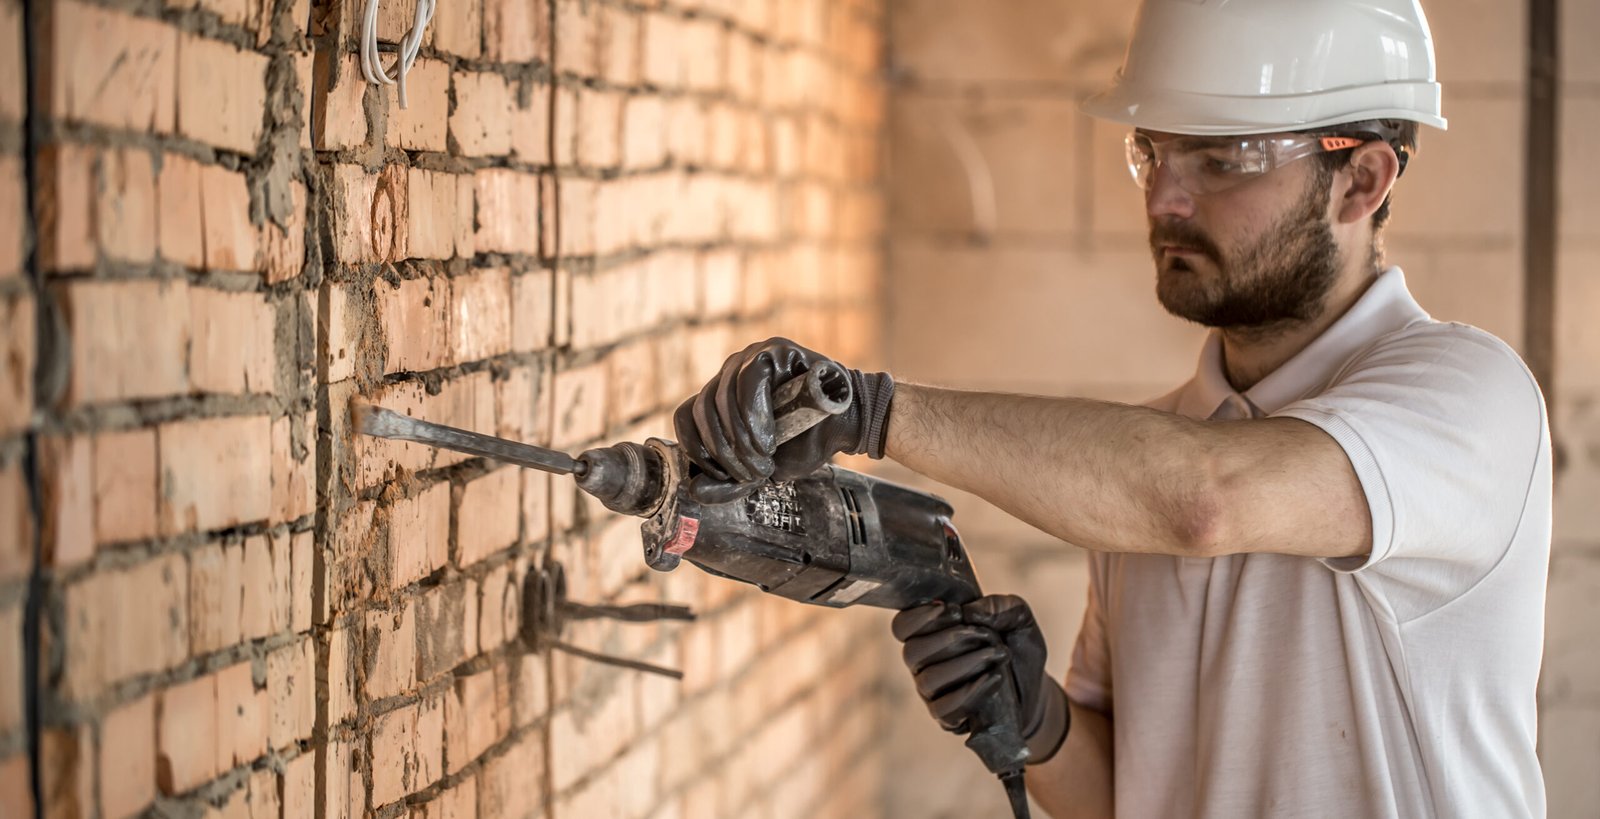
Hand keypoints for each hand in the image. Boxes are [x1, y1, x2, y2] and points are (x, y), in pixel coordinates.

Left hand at [672, 337, 894, 502]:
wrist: (846, 427)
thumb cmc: (804, 443)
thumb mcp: (761, 469)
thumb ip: (730, 480)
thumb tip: (696, 490)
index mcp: (719, 397)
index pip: (685, 417)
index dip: (695, 448)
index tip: (718, 474)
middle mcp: (729, 372)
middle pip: (702, 411)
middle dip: (725, 451)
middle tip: (752, 474)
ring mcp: (750, 357)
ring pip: (722, 398)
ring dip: (741, 440)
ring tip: (764, 460)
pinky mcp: (774, 350)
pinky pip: (748, 382)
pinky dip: (754, 417)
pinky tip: (769, 440)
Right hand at [892, 595, 1069, 764]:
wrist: (1034, 688)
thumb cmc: (1015, 648)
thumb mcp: (1019, 619)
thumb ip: (1002, 606)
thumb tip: (972, 612)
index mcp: (929, 632)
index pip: (902, 626)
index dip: (920, 617)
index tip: (953, 609)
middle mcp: (923, 662)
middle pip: (912, 652)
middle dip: (950, 639)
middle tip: (985, 634)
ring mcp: (932, 692)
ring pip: (929, 680)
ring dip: (966, 664)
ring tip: (998, 655)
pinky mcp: (946, 717)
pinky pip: (944, 709)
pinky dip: (971, 692)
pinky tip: (995, 679)